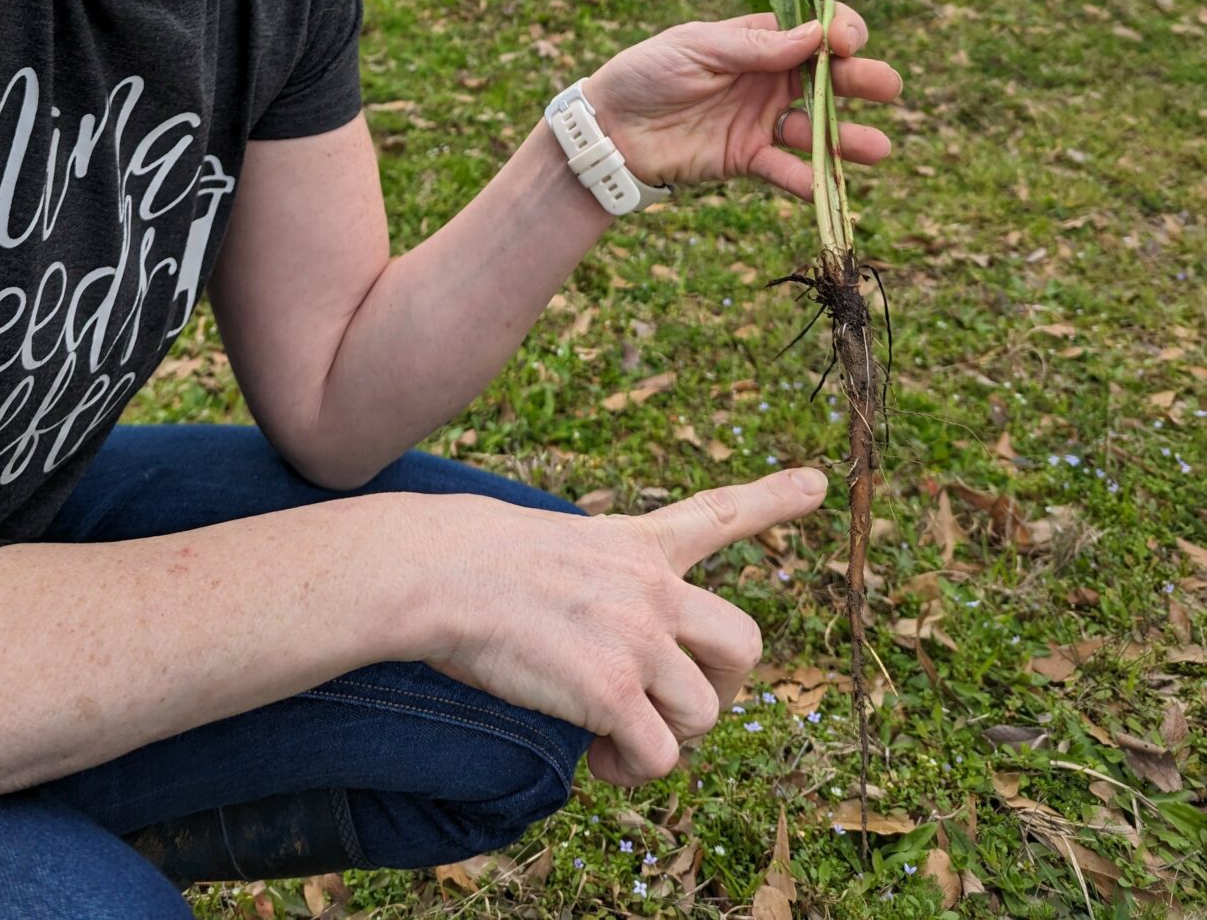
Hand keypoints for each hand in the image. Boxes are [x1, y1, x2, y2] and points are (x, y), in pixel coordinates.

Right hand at [412, 467, 829, 786]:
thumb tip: (605, 654)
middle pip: (745, 643)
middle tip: (672, 707)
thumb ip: (598, 584)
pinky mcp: (612, 688)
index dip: (772, 499)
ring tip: (613, 737)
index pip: (718, 514)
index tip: (819, 483)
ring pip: (705, 712)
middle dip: (724, 687)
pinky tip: (597, 760)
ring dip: (666, 737)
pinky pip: (660, 755)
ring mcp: (638, 636)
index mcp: (635, 543)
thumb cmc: (468, 562)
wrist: (435, 573)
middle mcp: (652, 586)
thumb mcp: (550, 545)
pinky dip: (634, 770)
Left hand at [584, 6, 901, 202]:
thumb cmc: (646, 74)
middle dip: (861, 81)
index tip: (846, 42)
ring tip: (878, 148)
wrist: (609, 129)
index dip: (840, 33)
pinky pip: (783, 170)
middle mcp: (769, 80)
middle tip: (886, 87)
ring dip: (848, 139)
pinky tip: (821, 186)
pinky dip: (804, 179)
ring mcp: (761, 121)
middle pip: (828, 79)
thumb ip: (755, 45)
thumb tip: (816, 34)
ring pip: (817, 129)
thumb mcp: (697, 47)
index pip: (814, 31)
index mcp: (758, 41)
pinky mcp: (747, 159)